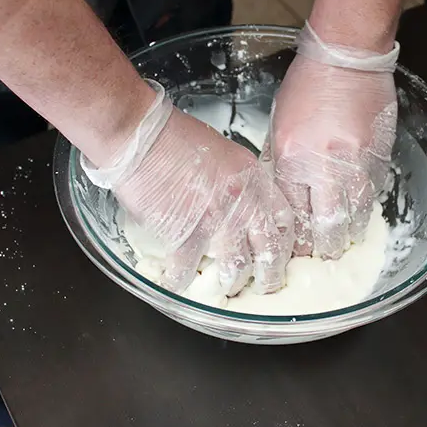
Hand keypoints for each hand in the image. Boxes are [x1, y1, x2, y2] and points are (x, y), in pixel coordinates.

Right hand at [83, 81, 293, 295]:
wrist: (140, 138)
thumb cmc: (172, 138)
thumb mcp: (223, 153)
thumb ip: (238, 182)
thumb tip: (238, 206)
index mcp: (253, 178)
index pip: (285, 218)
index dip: (286, 243)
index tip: (282, 256)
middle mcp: (242, 202)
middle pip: (269, 249)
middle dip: (269, 275)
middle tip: (264, 286)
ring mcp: (216, 221)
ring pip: (236, 267)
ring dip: (230, 283)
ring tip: (225, 289)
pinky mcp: (185, 236)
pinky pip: (189, 270)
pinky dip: (181, 281)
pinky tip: (177, 283)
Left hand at [264, 23, 398, 258]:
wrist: (347, 56)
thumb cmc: (306, 86)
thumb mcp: (278, 125)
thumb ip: (279, 164)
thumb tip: (282, 198)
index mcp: (290, 157)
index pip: (293, 215)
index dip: (297, 240)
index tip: (298, 250)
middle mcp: (323, 164)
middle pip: (326, 225)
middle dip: (325, 248)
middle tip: (324, 255)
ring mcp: (355, 161)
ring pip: (355, 215)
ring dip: (349, 233)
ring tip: (344, 241)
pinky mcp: (380, 155)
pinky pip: (374, 193)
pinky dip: (366, 207)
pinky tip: (360, 214)